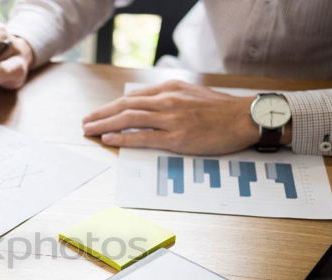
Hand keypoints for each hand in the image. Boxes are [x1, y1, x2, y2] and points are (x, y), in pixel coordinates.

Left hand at [82, 80, 285, 154]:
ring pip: (129, 119)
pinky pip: (143, 137)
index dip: (111, 106)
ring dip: (105, 125)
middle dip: (101, 114)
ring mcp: (171, 119)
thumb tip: (147, 106)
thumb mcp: (192, 95)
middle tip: (85, 122)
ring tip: (90, 130)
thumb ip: (169, 99)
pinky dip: (122, 137)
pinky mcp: (176, 137)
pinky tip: (109, 139)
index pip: (133, 98)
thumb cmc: (220, 110)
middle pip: (125, 106)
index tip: (97, 113)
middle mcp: (167, 101)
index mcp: (170, 89)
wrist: (245, 118)